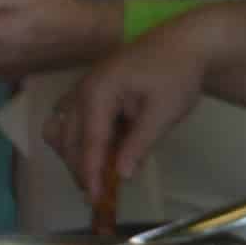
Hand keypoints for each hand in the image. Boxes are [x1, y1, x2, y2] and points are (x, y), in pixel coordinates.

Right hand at [49, 20, 221, 213]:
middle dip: (80, 168)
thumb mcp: (164, 113)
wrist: (183, 44)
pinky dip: (82, 141)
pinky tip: (107, 154)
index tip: (95, 200)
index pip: (89, 143)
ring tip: (100, 176)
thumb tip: (122, 176)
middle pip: (66, 139)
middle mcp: (82, 91)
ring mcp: (82, 90)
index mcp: (98, 94)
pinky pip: (72, 121)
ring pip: (62, 130)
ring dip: (76, 155)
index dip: (90, 174)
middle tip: (100, 195)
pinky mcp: (89, 92)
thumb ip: (140, 144)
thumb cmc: (176, 76)